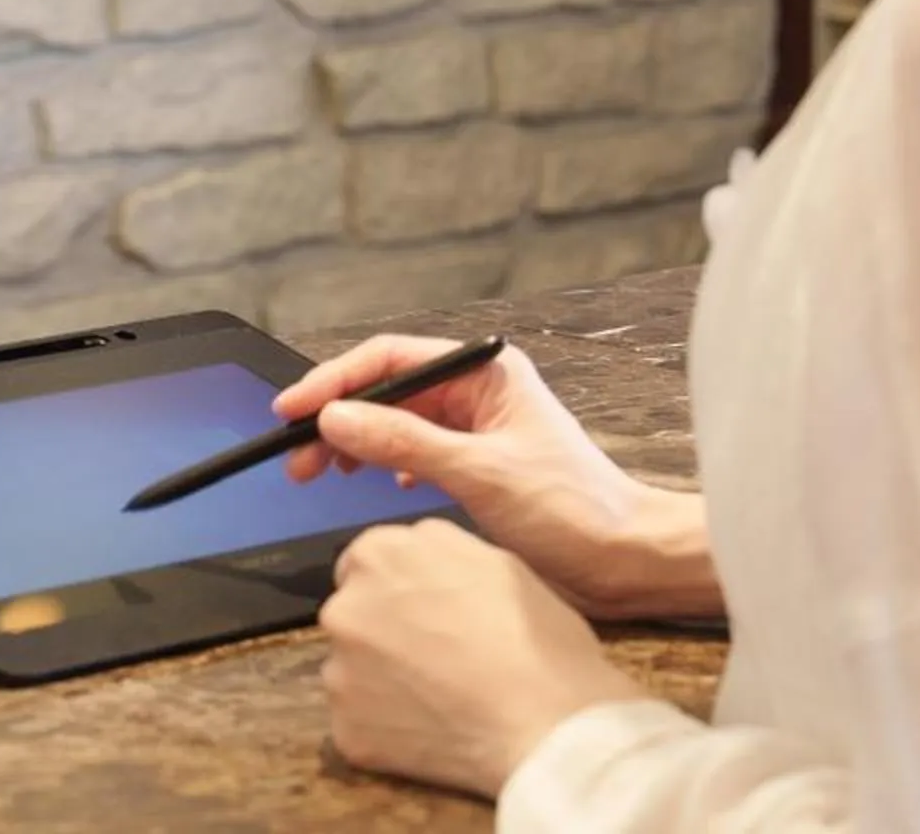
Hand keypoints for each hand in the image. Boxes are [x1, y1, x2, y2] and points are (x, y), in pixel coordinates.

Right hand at [274, 335, 693, 618]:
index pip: (391, 359)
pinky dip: (387, 463)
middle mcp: (479, 392)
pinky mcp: (478, 465)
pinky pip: (415, 450)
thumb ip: (404, 441)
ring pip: (396, 422)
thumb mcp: (480, 472)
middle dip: (339, 418)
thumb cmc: (574, 509)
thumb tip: (336, 419)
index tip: (293, 409)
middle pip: (387, 390)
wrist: (625, 560)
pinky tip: (377, 482)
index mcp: (486, 372)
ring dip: (357, 443)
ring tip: (321, 473)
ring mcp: (477, 428)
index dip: (335, 381)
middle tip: (297, 456)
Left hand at [319, 518, 648, 798]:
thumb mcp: (496, 561)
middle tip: (436, 658)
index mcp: (379, 554)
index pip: (365, 563)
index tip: (428, 614)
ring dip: (380, 681)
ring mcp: (338, 672)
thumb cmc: (537, 639)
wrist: (548, 728)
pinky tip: (431, 734)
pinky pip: (359, 723)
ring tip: (439, 701)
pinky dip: (385, 729)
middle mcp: (344, 606)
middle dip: (384, 631)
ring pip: (351, 670)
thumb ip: (439, 551)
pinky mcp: (345, 729)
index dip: (399, 589)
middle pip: (353, 615)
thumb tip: (416, 558)